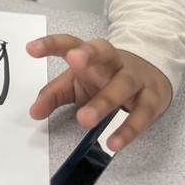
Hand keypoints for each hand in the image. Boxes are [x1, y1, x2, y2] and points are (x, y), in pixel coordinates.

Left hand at [25, 36, 172, 150]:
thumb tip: (34, 112)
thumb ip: (54, 94)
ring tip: (84, 118)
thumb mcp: (77, 82)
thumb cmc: (106, 77)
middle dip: (90, 54)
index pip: (70, 43)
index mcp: (91, 55)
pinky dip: (129, 128)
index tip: (31, 49)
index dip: (51, 44)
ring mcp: (135, 78)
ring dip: (104, 100)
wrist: (153, 74)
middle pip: (104, 51)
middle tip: (74, 61)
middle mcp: (114, 62)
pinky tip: (114, 142)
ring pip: (123, 84)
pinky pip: (142, 113)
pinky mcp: (152, 98)